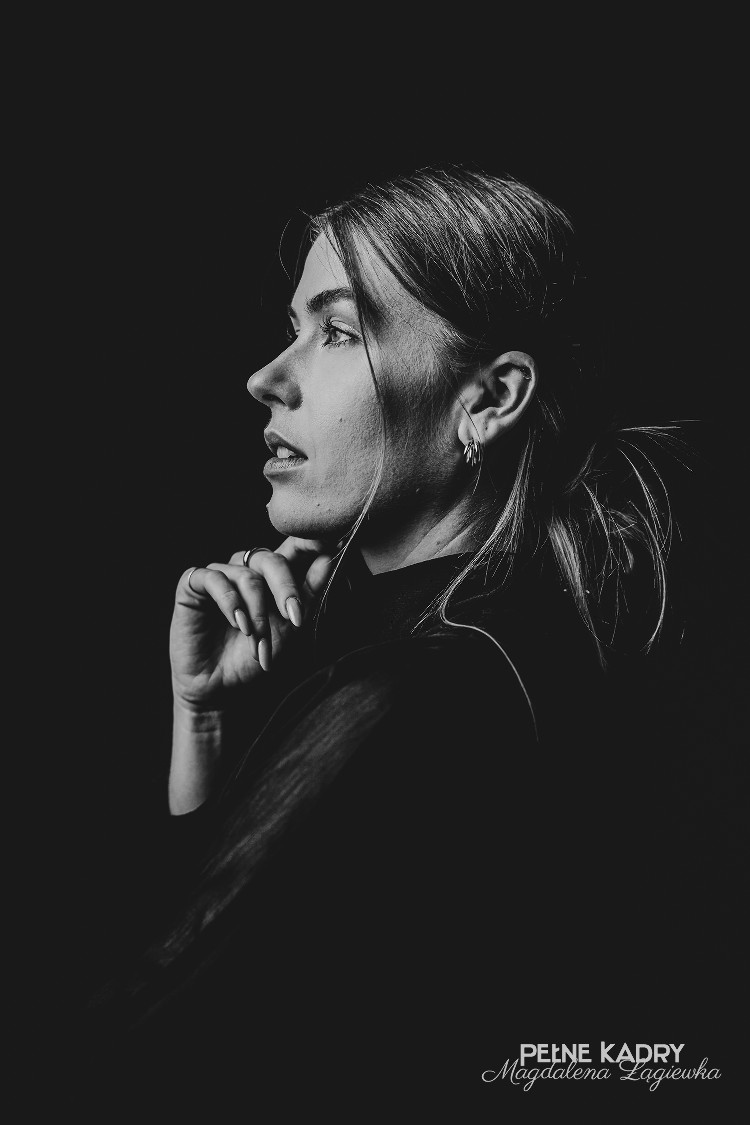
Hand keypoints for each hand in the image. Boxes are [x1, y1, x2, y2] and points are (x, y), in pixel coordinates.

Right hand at [170, 538, 334, 711]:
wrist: (222, 689)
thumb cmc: (257, 657)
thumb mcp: (290, 628)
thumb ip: (308, 594)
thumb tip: (328, 559)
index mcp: (273, 576)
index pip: (292, 547)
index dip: (309, 541)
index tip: (330, 542)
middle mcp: (246, 569)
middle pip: (270, 559)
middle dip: (285, 589)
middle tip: (294, 618)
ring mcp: (220, 575)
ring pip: (245, 575)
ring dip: (257, 613)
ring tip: (257, 641)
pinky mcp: (192, 585)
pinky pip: (213, 579)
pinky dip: (230, 602)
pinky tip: (238, 625)